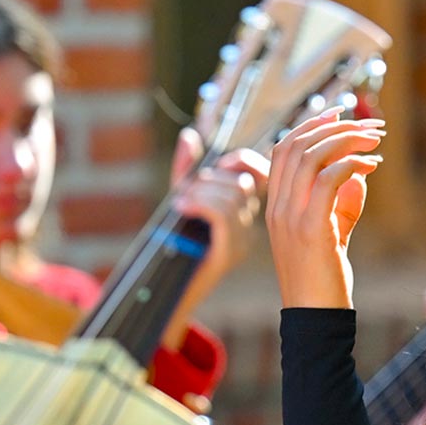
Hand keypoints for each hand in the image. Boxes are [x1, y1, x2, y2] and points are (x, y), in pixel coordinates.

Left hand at [159, 128, 270, 350]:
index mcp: (242, 212)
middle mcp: (248, 226)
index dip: (243, 161)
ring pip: (233, 195)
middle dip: (211, 178)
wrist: (165, 289)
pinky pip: (222, 215)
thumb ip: (186, 169)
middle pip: (242, 183)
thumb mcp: (181, 198)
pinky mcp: (228, 252)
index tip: (219, 164)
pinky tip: (182, 209)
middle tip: (187, 191)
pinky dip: (200, 204)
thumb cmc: (173, 244)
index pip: (260, 174)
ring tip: (181, 202)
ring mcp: (241, 241)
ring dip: (202, 191)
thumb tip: (189, 135)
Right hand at [265, 108, 385, 308]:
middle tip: (369, 126)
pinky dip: (352, 164)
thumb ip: (342, 203)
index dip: (311, 124)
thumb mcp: (332, 234)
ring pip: (312, 156)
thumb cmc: (325, 280)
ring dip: (347, 140)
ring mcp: (291, 217)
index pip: (284, 148)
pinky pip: (329, 179)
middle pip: (298, 144)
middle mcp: (278, 207)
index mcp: (276, 205)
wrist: (315, 319)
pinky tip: (372, 166)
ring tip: (376, 141)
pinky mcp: (311, 229)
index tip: (341, 113)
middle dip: (335, 126)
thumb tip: (359, 173)